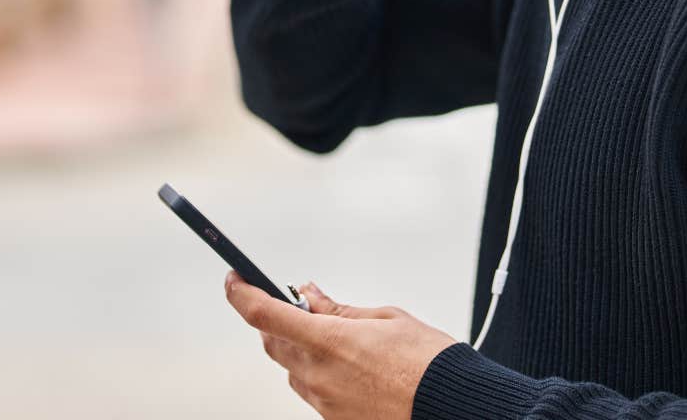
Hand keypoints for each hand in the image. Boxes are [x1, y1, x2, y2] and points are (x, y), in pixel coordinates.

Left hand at [226, 272, 456, 419]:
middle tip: (294, 303)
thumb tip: (308, 295)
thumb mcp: (386, 319)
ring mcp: (324, 403)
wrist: (452, 410)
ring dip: (298, 348)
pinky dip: (318, 372)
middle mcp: (317, 375)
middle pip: (272, 342)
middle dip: (275, 319)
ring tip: (334, 336)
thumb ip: (339, 309)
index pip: (263, 314)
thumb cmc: (428, 362)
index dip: (240, 293)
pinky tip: (348, 364)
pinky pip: (312, 391)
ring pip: (291, 369)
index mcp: (327, 341)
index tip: (234, 279)